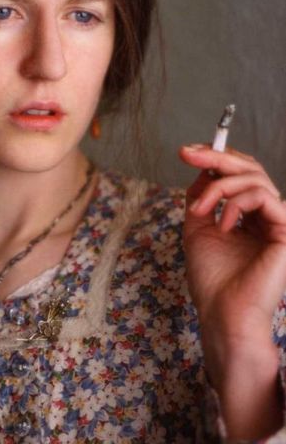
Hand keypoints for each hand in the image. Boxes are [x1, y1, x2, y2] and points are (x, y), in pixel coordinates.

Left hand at [179, 144, 285, 335]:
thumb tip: (203, 167)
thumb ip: (202, 197)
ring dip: (219, 187)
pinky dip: (235, 204)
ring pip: (255, 177)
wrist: (222, 312)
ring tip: (200, 210)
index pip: (239, 174)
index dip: (216, 157)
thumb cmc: (211, 278)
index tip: (186, 151)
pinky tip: (222, 225)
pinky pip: (263, 196)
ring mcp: (279, 222)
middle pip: (250, 168)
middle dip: (215, 156)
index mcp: (250, 216)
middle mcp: (267, 216)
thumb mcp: (198, 227)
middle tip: (187, 154)